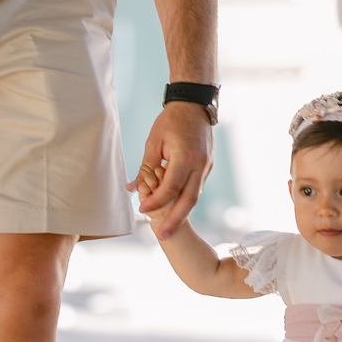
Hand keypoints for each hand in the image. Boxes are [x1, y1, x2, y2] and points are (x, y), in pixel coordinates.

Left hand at [127, 102, 212, 237]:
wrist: (195, 105)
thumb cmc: (171, 120)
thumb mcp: (154, 141)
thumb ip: (146, 167)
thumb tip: (133, 188)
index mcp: (184, 157)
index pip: (170, 188)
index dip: (156, 201)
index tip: (143, 210)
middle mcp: (199, 165)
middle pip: (188, 200)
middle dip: (175, 220)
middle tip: (164, 236)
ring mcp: (206, 166)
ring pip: (194, 196)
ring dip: (181, 213)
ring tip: (169, 228)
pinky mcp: (207, 166)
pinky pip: (196, 187)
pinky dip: (185, 199)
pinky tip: (175, 209)